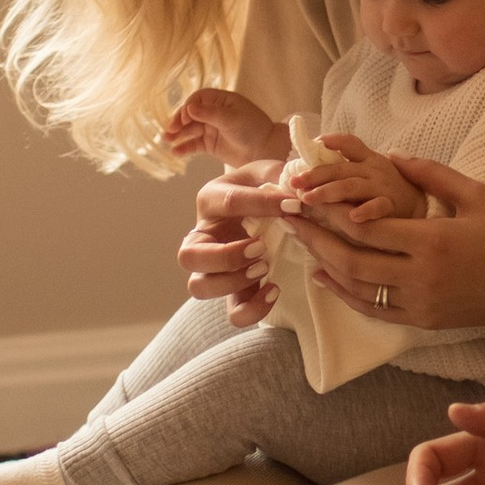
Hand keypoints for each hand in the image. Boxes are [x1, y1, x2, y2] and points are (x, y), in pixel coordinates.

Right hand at [162, 83, 291, 164]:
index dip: (188, 109)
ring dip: (178, 135)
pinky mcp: (210, 144)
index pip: (197, 100)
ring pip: (189, 130)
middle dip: (178, 122)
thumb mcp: (232, 119)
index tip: (184, 119)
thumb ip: (210, 114)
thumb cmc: (253, 129)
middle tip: (169, 132)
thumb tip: (189, 107)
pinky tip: (176, 152)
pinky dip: (184, 148)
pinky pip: (193, 145)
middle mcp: (213, 113)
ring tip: (167, 141)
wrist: (265, 151)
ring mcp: (211, 129)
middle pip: (189, 115)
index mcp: (220, 101)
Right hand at [177, 166, 280, 327]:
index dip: (261, 204)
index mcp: (210, 200)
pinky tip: (274, 290)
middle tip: (261, 248)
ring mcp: (212, 267)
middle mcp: (202, 236)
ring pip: (199, 287)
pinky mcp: (233, 290)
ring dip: (232, 282)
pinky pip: (232, 312)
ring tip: (264, 267)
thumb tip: (296, 198)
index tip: (293, 205)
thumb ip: (280, 178)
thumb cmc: (264, 185)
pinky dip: (252, 309)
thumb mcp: (269, 172)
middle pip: (188, 257)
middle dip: (225, 257)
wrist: (266, 202)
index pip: (228, 203)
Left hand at [277, 132, 421, 228]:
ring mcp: (383, 187)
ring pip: (351, 186)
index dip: (331, 140)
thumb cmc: (389, 192)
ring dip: (328, 192)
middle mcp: (374, 169)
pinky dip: (366, 210)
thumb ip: (345, 172)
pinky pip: (378, 206)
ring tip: (308, 199)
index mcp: (368, 159)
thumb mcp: (369, 175)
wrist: (423, 208)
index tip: (313, 144)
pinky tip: (352, 217)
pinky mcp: (392, 206)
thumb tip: (308, 175)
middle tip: (293, 183)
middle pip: (340, 168)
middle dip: (314, 175)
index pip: (349, 143)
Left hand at [298, 159, 484, 335]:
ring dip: (324, 264)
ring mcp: (418, 303)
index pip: (367, 228)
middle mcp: (420, 277)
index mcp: (433, 242)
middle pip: (351, 259)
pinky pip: (372, 309)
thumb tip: (394, 156)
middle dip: (315, 237)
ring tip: (301, 242)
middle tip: (289, 218)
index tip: (304, 196)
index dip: (330, 213)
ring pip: (357, 288)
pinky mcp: (420, 321)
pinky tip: (325, 276)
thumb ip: (433, 174)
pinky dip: (344, 293)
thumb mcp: (476, 195)